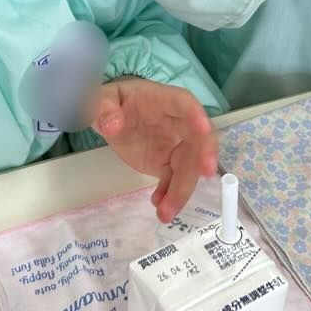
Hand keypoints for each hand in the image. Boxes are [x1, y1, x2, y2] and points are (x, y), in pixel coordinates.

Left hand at [91, 78, 217, 222]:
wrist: (114, 117)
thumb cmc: (116, 101)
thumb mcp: (104, 98)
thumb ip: (105, 108)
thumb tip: (112, 125)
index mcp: (166, 101)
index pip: (185, 104)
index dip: (197, 115)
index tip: (203, 129)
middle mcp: (180, 124)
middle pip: (199, 138)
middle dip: (205, 154)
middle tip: (206, 172)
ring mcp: (176, 146)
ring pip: (188, 168)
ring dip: (182, 190)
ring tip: (166, 212)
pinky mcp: (168, 165)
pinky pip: (173, 182)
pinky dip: (169, 196)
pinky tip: (160, 207)